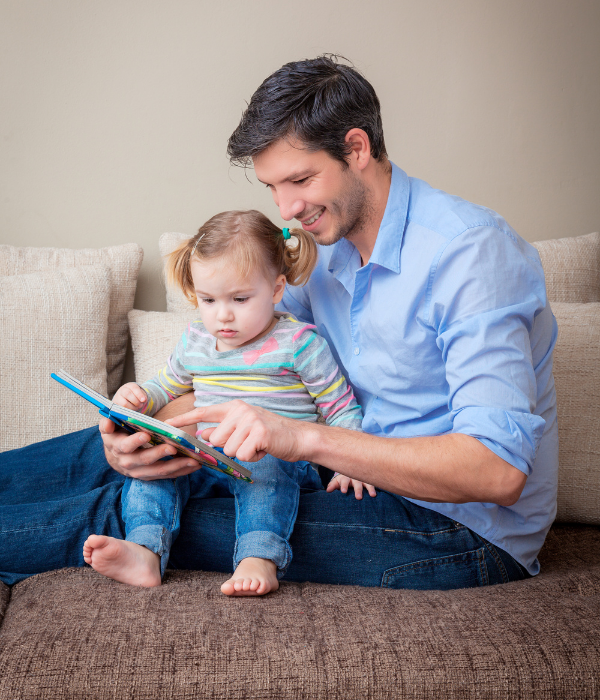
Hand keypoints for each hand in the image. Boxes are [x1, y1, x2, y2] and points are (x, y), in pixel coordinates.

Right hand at [100, 392, 201, 480]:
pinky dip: (182, 471)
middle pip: (144, 459)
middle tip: (173, 447)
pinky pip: (167, 475)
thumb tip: (108, 419)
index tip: (147, 435)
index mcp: (117, 447)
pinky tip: (195, 465)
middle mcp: (127, 462)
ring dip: (176, 465)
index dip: (135, 441)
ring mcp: (140, 472)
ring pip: (159, 470)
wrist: (116, 457)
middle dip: (159, 453)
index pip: (125, 446)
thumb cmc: (118, 435)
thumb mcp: (109, 428)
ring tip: (192, 459)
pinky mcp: (151, 476)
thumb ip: (108, 422)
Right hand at [112, 382, 147, 410]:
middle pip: (128, 394)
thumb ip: (142, 396)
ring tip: (137, 407)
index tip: (144, 400)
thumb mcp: (139, 393)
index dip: (139, 394)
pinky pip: (122, 409)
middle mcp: (122, 390)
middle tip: (141, 405)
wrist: (125, 399)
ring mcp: (117, 397)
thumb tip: (144, 400)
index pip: (134, 388)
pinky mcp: (115, 405)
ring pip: (124, 403)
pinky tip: (132, 410)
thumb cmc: (134, 396)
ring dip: (132, 407)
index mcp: (129, 386)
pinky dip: (128, 410)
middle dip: (136, 401)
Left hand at [166, 400, 307, 462]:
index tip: (167, 424)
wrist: (298, 437)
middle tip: (247, 443)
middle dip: (229, 447)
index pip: (204, 412)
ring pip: (229, 450)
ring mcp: (251, 420)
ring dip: (242, 453)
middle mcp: (241, 410)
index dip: (184, 419)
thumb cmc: (269, 434)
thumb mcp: (244, 429)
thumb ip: (223, 430)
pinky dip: (253, 457)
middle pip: (215, 439)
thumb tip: (203, 434)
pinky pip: (242, 455)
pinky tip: (263, 449)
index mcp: (234, 407)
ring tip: (257, 445)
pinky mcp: (260, 433)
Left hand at [326, 472, 375, 498]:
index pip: (344, 481)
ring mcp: (363, 478)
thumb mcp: (337, 481)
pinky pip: (373, 483)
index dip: (344, 486)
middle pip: (356, 483)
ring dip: (370, 488)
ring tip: (373, 495)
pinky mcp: (370, 480)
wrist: (352, 468)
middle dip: (358, 490)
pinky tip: (379, 493)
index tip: (343, 491)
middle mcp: (355, 477)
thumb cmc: (343, 479)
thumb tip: (328, 491)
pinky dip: (376, 487)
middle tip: (358, 497)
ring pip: (367, 482)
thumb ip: (332, 485)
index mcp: (345, 477)